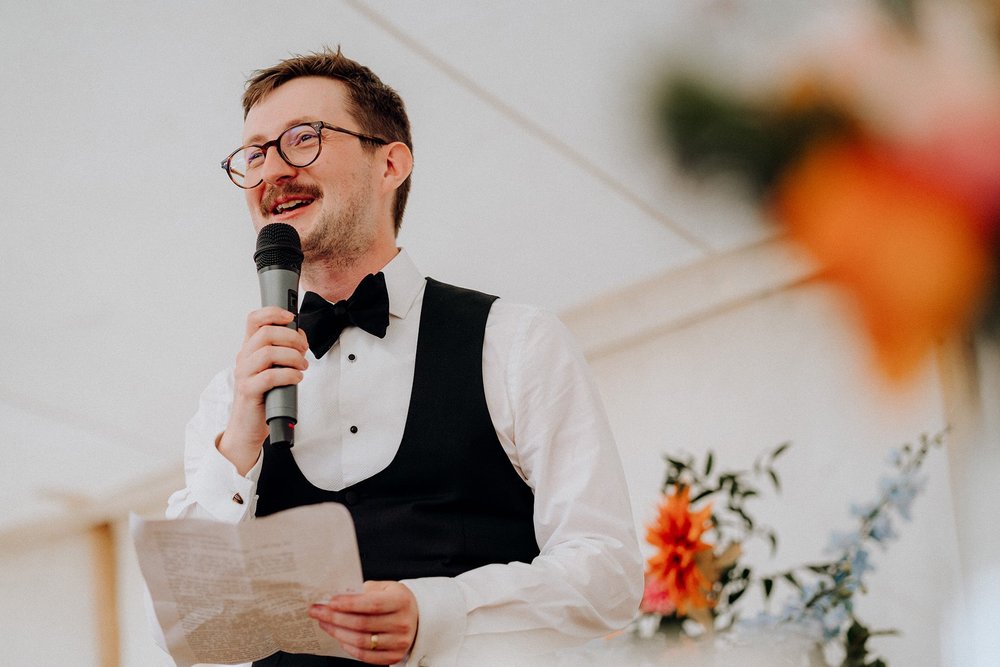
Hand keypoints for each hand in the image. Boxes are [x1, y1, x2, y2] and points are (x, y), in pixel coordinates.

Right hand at [218, 307, 308, 473]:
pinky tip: (296, 378)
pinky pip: (270, 376)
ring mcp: (244, 374)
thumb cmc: (264, 397)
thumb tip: (300, 337)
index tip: (291, 317)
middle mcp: (244, 358)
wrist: (248, 427)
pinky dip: (288, 374)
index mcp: (250, 349)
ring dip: (292, 356)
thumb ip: (284, 352)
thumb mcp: (274, 369)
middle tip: (303, 350)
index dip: (273, 312)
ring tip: (302, 366)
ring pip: (268, 352)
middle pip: (266, 332)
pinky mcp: (248, 391)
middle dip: (292, 337)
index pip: (254, 319)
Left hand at [309, 580, 418, 664]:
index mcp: (401, 601)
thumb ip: (363, 591)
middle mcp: (402, 623)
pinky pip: (365, 656)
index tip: (330, 602)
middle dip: (335, 618)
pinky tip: (339, 637)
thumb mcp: (384, 588)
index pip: (372, 604)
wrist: (415, 617)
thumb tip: (336, 598)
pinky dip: (348, 647)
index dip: (349, 604)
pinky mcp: (394, 656)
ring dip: (338, 632)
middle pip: (362, 624)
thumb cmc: (394, 600)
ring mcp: (399, 642)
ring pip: (361, 641)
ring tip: (324, 623)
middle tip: (317, 612)